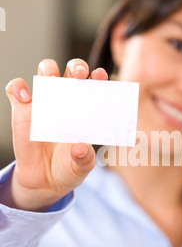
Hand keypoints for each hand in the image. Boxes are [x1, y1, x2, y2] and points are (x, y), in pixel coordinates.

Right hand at [3, 58, 107, 210]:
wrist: (45, 180)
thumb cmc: (69, 168)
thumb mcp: (80, 167)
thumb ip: (83, 159)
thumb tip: (80, 148)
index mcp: (86, 109)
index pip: (94, 85)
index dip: (98, 76)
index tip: (100, 76)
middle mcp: (67, 100)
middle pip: (72, 71)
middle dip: (77, 66)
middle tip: (78, 74)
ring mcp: (44, 103)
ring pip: (46, 71)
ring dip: (49, 69)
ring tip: (51, 79)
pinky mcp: (22, 110)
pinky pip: (16, 89)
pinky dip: (18, 87)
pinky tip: (25, 98)